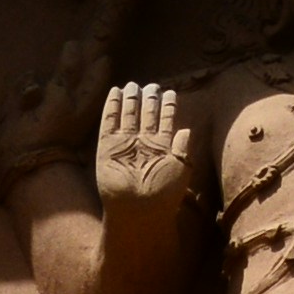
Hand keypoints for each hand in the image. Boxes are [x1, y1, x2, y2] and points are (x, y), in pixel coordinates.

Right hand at [95, 78, 192, 213]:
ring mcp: (125, 143)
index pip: (165, 119)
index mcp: (162, 145)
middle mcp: (144, 142)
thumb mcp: (181, 167)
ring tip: (134, 84)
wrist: (140, 208)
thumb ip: (182, 147)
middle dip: (148, 98)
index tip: (170, 91)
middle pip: (146, 114)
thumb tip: (186, 129)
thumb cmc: (165, 192)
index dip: (167, 105)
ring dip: (132, 99)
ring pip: (130, 114)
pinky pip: (108, 122)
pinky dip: (111, 107)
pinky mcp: (106, 147)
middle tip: (149, 84)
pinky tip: (115, 92)